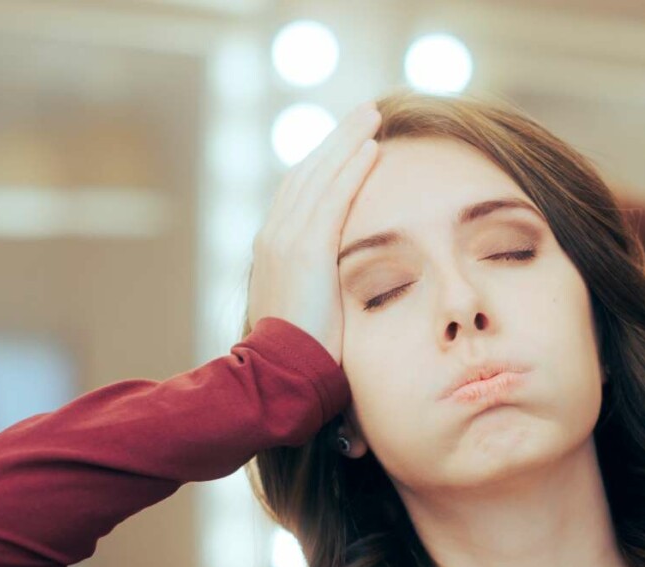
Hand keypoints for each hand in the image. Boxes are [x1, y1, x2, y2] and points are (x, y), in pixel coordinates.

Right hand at [248, 100, 380, 367]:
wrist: (277, 374)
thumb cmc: (299, 356)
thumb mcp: (308, 312)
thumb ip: (321, 289)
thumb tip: (343, 294)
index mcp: (272, 248)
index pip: (298, 192)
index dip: (324, 163)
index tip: (349, 144)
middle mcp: (273, 235)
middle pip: (307, 172)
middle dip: (336, 140)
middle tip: (365, 114)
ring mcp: (286, 240)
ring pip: (320, 176)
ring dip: (347, 142)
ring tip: (372, 116)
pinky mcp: (306, 249)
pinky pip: (333, 198)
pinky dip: (351, 169)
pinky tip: (372, 148)